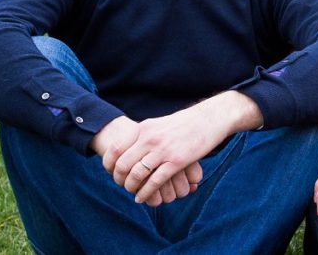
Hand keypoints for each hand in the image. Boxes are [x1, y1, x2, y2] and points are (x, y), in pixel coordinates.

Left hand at [108, 92, 261, 204]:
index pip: (116, 148)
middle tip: (121, 185)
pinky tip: (143, 198)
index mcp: (144, 129)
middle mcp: (150, 139)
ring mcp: (163, 151)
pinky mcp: (177, 161)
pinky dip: (146, 193)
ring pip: (137, 175)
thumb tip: (127, 145)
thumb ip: (143, 134)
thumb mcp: (158, 123)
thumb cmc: (184, 123)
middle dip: (118, 179)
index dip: (108, 163)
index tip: (109, 172)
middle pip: (123, 165)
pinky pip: (155, 182)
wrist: (209, 118)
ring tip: (132, 192)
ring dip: (131, 187)